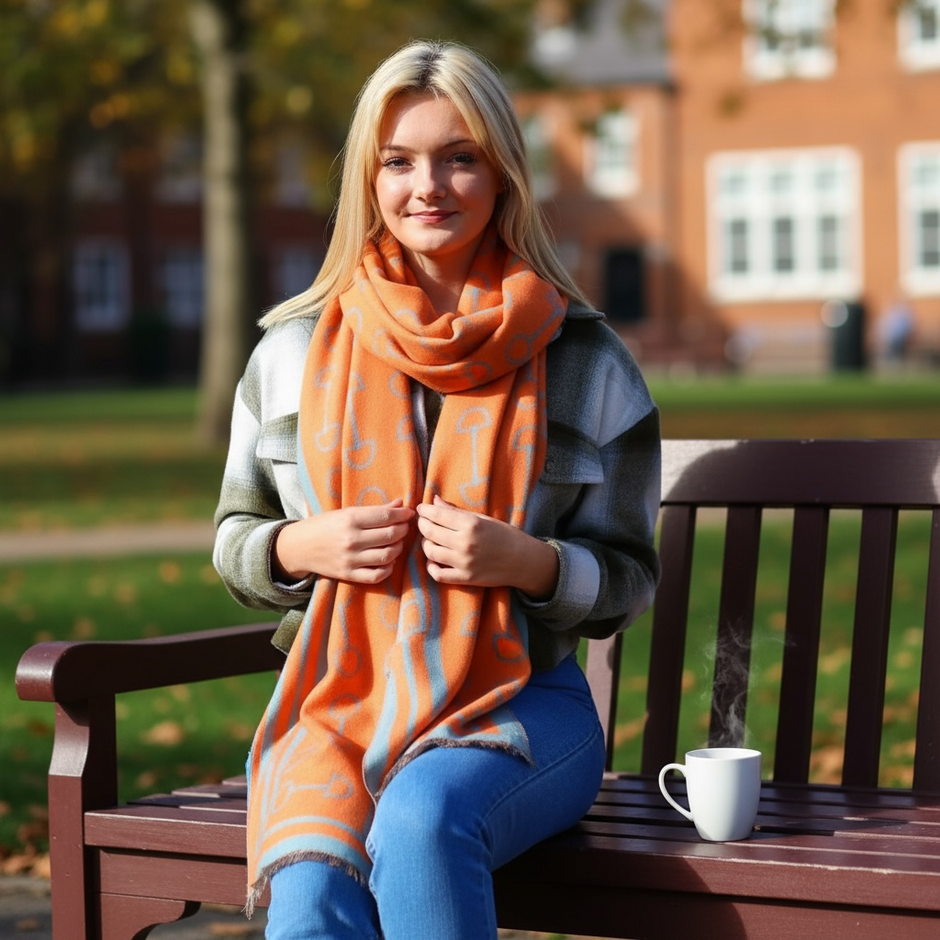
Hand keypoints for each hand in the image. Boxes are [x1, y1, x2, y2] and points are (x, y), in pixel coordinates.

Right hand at [274, 500, 414, 584]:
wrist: (298, 547)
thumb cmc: (324, 525)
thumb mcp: (346, 512)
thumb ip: (374, 510)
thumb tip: (400, 504)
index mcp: (350, 519)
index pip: (386, 516)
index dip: (402, 514)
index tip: (409, 513)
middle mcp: (351, 539)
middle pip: (390, 535)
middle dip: (403, 529)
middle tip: (405, 527)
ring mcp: (350, 559)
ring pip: (387, 555)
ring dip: (399, 548)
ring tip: (397, 542)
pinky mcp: (348, 575)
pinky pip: (376, 575)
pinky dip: (388, 568)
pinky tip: (389, 560)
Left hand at [415, 495, 558, 599]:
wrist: (523, 560)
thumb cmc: (504, 535)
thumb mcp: (483, 518)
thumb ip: (456, 511)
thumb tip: (435, 500)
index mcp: (471, 524)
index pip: (437, 514)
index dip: (425, 510)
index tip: (421, 508)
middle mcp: (465, 543)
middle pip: (429, 532)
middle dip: (422, 525)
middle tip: (423, 522)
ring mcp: (464, 562)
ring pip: (430, 552)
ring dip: (425, 544)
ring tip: (429, 540)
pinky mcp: (466, 579)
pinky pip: (438, 574)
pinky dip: (431, 567)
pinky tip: (434, 560)